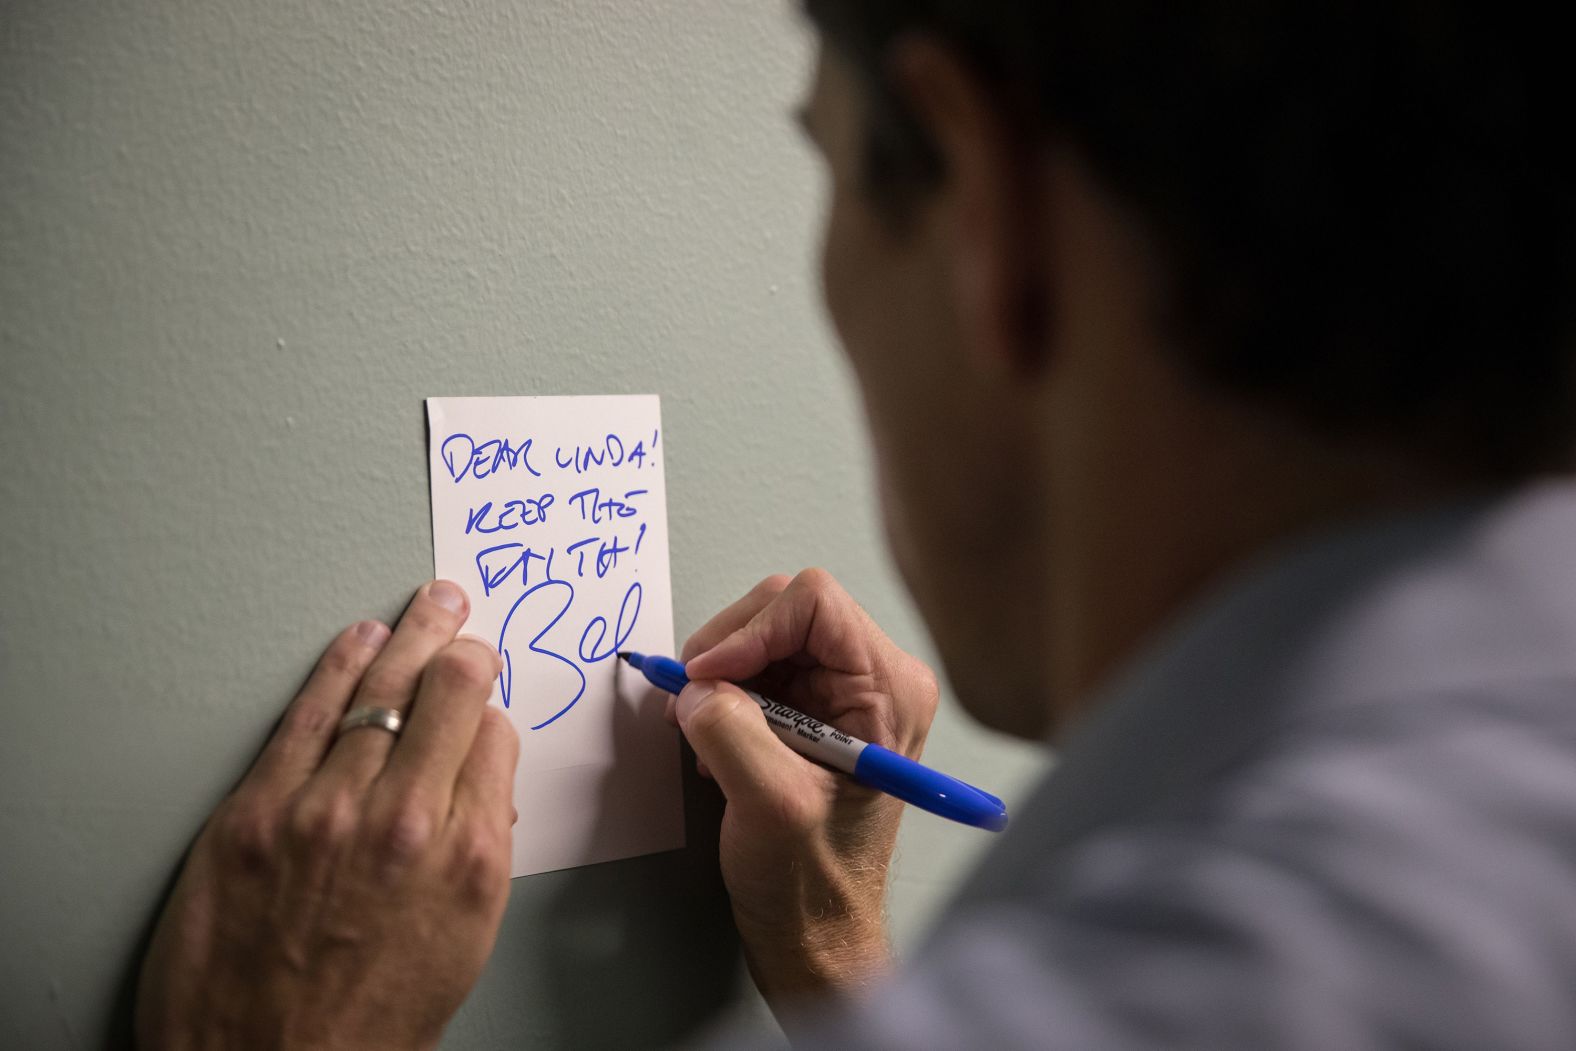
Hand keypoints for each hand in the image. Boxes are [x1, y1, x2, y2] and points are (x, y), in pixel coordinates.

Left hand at [136, 580, 518, 1050]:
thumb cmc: (370, 1023)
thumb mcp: (463, 942)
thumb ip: (480, 850)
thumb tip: (481, 786)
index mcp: (468, 857)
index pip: (493, 738)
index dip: (489, 704)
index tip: (484, 685)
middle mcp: (403, 822)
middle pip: (447, 695)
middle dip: (461, 646)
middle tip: (462, 616)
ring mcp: (323, 812)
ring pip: (379, 691)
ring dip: (408, 637)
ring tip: (427, 605)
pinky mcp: (253, 815)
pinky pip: (306, 717)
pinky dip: (337, 668)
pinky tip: (358, 642)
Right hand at [672, 569, 939, 1012]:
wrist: (816, 935)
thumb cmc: (815, 885)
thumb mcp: (769, 806)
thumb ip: (730, 732)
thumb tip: (695, 687)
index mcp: (889, 689)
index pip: (813, 602)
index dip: (748, 630)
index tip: (706, 676)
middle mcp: (873, 680)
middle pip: (782, 610)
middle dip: (727, 653)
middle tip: (692, 702)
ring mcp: (841, 694)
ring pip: (759, 638)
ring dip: (720, 682)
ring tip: (711, 741)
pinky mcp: (809, 712)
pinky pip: (752, 673)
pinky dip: (722, 701)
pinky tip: (722, 752)